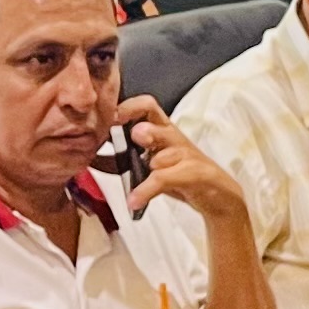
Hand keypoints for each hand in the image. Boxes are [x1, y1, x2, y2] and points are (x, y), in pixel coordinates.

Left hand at [114, 96, 246, 227]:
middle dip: (141, 128)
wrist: (217, 194)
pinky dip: (147, 191)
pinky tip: (134, 201)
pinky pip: (168, 179)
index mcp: (161, 130)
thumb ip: (123, 160)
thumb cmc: (180, 174)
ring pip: (165, 153)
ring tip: (132, 184)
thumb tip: (91, 160)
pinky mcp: (194, 174)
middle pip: (157, 121)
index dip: (129, 107)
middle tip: (129, 137)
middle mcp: (172, 137)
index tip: (108, 117)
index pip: (147, 106)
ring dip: (151, 164)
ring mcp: (185, 155)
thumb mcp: (150, 165)